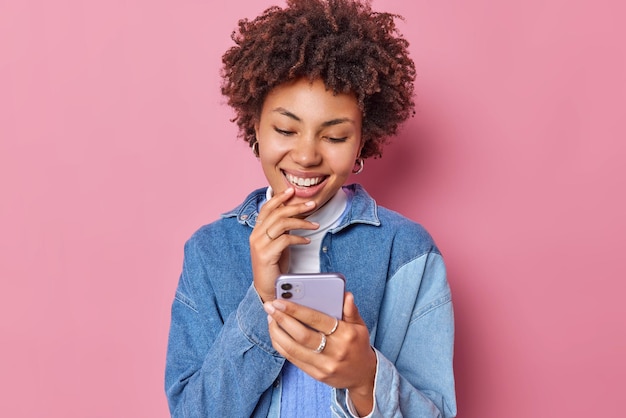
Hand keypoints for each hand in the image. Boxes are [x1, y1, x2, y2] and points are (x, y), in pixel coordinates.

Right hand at [249, 187, 318, 301]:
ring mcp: (259, 245)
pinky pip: (285, 240)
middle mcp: (256, 236)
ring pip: (281, 224)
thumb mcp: (277, 244)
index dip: (278, 198)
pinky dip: (298, 239)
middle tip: (311, 204)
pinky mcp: (265, 255)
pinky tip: (306, 241)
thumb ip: (281, 230)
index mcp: (257, 231)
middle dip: (296, 207)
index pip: (266, 209)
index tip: (291, 191)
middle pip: (277, 213)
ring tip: (314, 225)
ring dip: (301, 222)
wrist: (267, 288)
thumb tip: (294, 215)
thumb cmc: (274, 266)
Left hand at [264, 292, 376, 415]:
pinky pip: (293, 359)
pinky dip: (281, 345)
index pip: (317, 320)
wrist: (363, 375)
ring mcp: (324, 365)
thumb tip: (346, 295)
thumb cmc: (358, 345)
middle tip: (269, 307)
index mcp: (345, 335)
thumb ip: (351, 310)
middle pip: (302, 335)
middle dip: (282, 319)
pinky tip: (276, 333)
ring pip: (294, 349)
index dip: (296, 310)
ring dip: (277, 332)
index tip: (280, 301)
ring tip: (270, 319)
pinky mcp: (316, 375)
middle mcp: (335, 351)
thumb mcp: (360, 326)